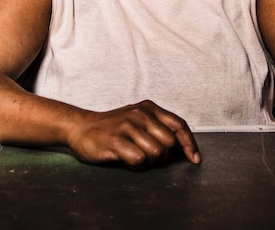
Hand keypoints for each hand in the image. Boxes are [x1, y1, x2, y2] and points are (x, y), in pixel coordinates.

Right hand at [65, 100, 200, 169]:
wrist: (80, 127)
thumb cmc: (113, 128)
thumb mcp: (138, 120)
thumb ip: (159, 129)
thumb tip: (182, 151)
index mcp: (149, 108)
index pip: (179, 125)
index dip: (190, 144)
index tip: (194, 159)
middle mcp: (140, 114)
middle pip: (169, 144)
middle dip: (164, 157)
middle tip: (149, 158)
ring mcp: (127, 126)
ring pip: (156, 153)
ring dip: (148, 162)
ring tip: (135, 157)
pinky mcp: (115, 140)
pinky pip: (139, 159)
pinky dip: (136, 165)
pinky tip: (126, 160)